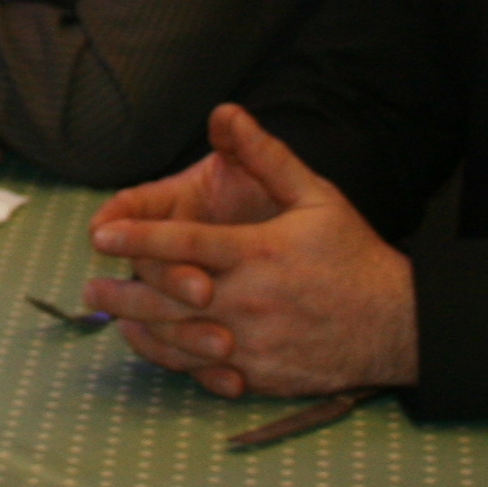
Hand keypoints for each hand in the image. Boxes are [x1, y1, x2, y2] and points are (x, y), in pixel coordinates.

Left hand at [84, 104, 417, 398]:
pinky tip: (153, 348)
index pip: (186, 243)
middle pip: (171, 299)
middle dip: (125, 292)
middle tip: (90, 286)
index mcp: (260, 253)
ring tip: (111, 316)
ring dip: (141, 329)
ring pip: (181, 341)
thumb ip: (266, 156)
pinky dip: (174, 360)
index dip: (140, 237)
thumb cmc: (352, 255)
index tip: (101, 234)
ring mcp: (254, 344)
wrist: (397, 325)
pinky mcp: (261, 374)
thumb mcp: (316, 195)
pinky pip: (205, 372)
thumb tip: (226, 112)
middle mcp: (251, 301)